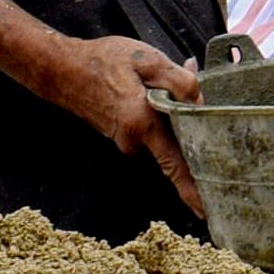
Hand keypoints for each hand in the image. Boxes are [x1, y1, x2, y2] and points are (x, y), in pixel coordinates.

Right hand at [45, 31, 205, 219]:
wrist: (62, 70)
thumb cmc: (103, 62)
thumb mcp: (147, 60)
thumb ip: (179, 81)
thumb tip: (200, 103)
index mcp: (143, 124)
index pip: (175, 167)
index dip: (192, 192)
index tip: (207, 212)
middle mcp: (135, 142)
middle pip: (178, 151)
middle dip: (197, 138)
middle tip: (211, 130)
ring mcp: (127, 142)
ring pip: (166, 137)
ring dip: (178, 119)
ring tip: (181, 87)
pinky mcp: (124, 137)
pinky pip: (154, 132)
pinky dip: (164, 116)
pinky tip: (160, 91)